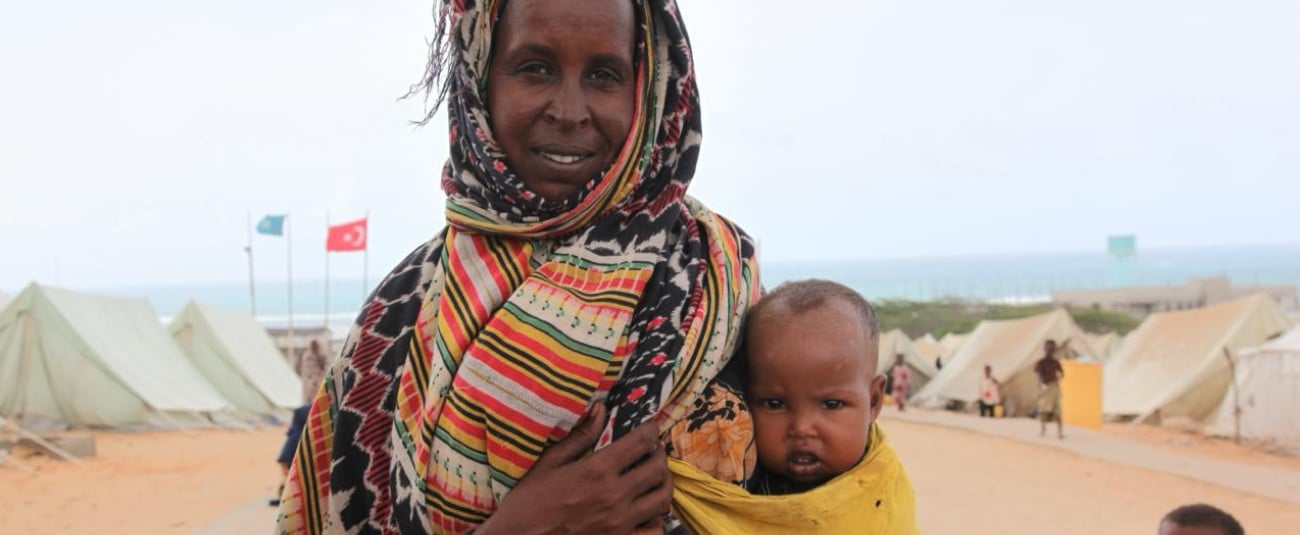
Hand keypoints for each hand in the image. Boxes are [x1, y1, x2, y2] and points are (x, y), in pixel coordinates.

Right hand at [475, 405, 672, 534]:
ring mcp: (620, 522)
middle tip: (655, 450)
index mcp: (597, 470)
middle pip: (657, 469)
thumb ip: (579, 436)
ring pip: (662, 499)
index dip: (652, 430)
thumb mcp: (549, 463)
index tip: (652, 427)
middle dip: (660, 455)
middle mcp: (614, 495)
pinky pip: (654, 531)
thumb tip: (600, 408)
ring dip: (664, 484)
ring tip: (656, 477)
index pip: (640, 442)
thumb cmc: (529, 501)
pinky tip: (648, 511)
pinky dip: (657, 520)